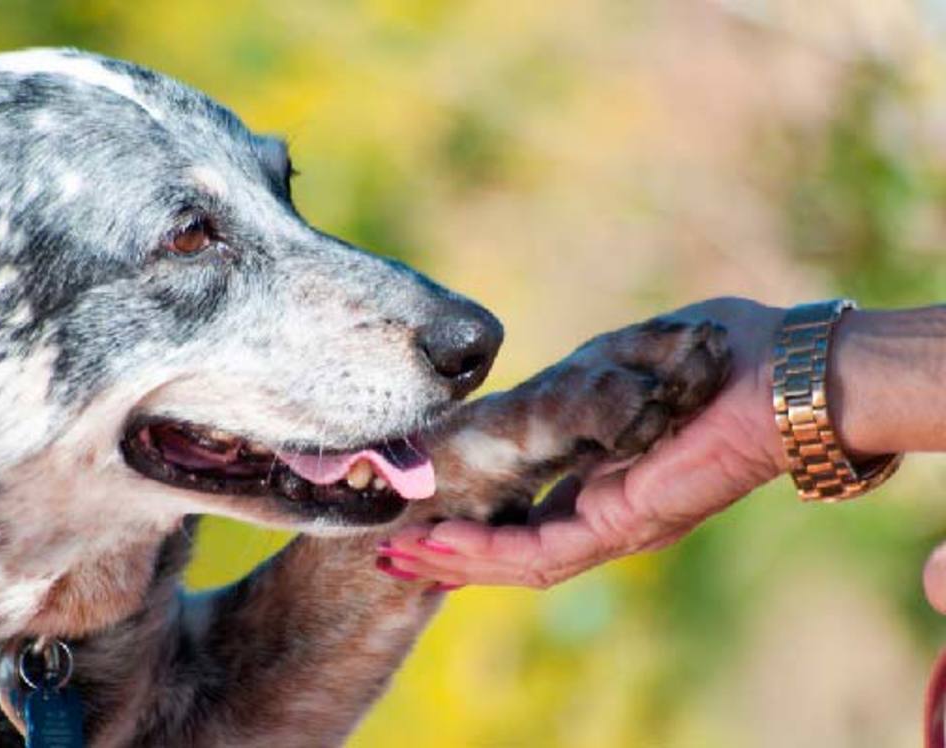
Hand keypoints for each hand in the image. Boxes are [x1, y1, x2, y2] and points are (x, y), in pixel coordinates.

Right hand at [380, 298, 789, 587]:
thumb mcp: (628, 360)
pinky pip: (540, 552)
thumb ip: (583, 384)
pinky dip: (486, 554)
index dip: (480, 515)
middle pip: (518, 547)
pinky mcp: (622, 525)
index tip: (427, 507)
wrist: (788, 376)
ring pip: (519, 561)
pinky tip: (437, 546)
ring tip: (397, 555)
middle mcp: (611, 509)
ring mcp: (615, 522)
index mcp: (612, 474)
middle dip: (453, 551)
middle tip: (393, 549)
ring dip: (456, 560)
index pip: (532, 509)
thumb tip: (543, 393)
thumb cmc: (726, 356)